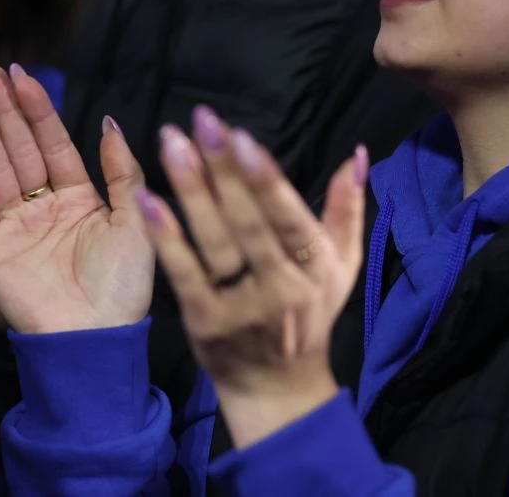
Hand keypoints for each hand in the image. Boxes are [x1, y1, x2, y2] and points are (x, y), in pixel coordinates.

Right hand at [0, 61, 153, 334]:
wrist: (97, 338)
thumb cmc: (125, 286)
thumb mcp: (136, 218)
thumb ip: (123, 170)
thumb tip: (110, 121)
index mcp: (80, 200)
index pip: (53, 143)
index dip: (37, 109)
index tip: (21, 73)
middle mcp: (43, 208)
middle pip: (18, 146)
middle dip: (1, 106)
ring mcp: (14, 225)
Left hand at [139, 106, 368, 447]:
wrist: (277, 387)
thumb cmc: (311, 313)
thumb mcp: (343, 265)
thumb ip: (349, 208)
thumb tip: (358, 154)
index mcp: (317, 268)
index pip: (290, 218)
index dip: (266, 180)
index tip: (243, 137)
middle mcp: (281, 288)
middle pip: (248, 222)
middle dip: (223, 169)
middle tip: (202, 120)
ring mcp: (241, 307)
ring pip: (214, 242)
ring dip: (191, 190)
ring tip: (172, 143)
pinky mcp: (205, 323)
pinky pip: (184, 275)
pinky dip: (167, 238)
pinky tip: (149, 200)